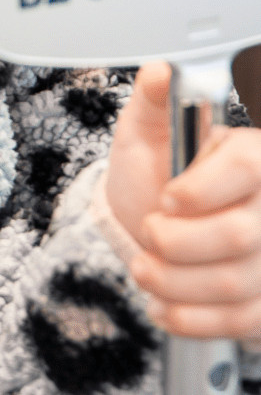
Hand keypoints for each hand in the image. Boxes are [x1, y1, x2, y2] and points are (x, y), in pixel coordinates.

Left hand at [108, 62, 260, 337]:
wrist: (154, 220)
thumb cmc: (154, 170)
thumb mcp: (144, 130)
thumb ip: (152, 101)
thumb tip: (160, 72)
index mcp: (253, 155)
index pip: (249, 168)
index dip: (203, 189)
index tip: (167, 199)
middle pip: (241, 235)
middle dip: (178, 242)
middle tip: (148, 233)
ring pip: (236, 284)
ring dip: (176, 284)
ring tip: (145, 269)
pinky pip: (240, 322)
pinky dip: (192, 319)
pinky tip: (163, 306)